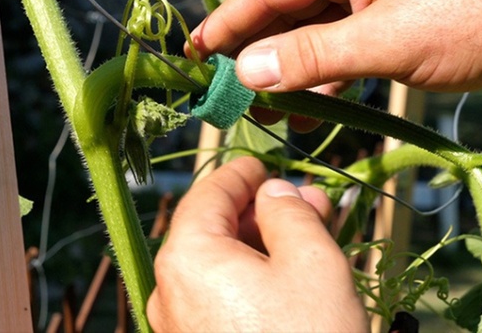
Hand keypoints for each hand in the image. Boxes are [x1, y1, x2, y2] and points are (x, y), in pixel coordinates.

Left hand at [147, 156, 367, 331]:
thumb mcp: (312, 261)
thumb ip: (289, 213)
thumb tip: (275, 193)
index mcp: (186, 257)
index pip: (206, 194)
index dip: (239, 173)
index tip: (263, 164)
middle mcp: (170, 291)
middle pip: (212, 230)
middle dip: (259, 210)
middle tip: (303, 199)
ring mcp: (180, 327)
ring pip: (219, 266)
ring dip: (260, 243)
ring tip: (307, 233)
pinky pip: (220, 298)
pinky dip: (251, 277)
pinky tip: (288, 274)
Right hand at [187, 0, 481, 96]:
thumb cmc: (476, 20)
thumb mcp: (385, 42)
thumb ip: (310, 56)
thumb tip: (246, 70)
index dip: (229, 22)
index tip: (194, 52)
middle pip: (287, 7)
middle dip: (256, 51)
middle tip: (223, 89)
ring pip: (314, 29)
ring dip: (289, 68)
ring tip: (263, 109)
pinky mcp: (394, 14)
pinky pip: (343, 42)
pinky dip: (324, 72)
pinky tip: (309, 105)